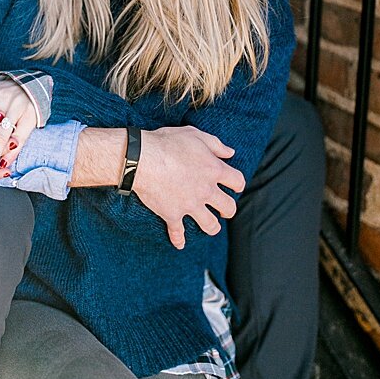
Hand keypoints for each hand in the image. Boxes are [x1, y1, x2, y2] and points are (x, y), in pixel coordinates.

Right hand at [132, 126, 245, 249]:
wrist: (141, 159)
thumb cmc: (166, 143)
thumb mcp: (194, 134)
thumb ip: (215, 144)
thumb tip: (230, 152)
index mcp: (214, 170)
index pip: (238, 182)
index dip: (237, 184)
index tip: (233, 186)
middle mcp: (206, 191)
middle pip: (229, 208)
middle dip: (228, 210)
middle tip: (223, 209)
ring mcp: (190, 205)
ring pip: (210, 225)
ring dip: (211, 226)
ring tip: (209, 225)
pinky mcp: (172, 214)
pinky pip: (178, 232)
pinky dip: (178, 239)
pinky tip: (179, 244)